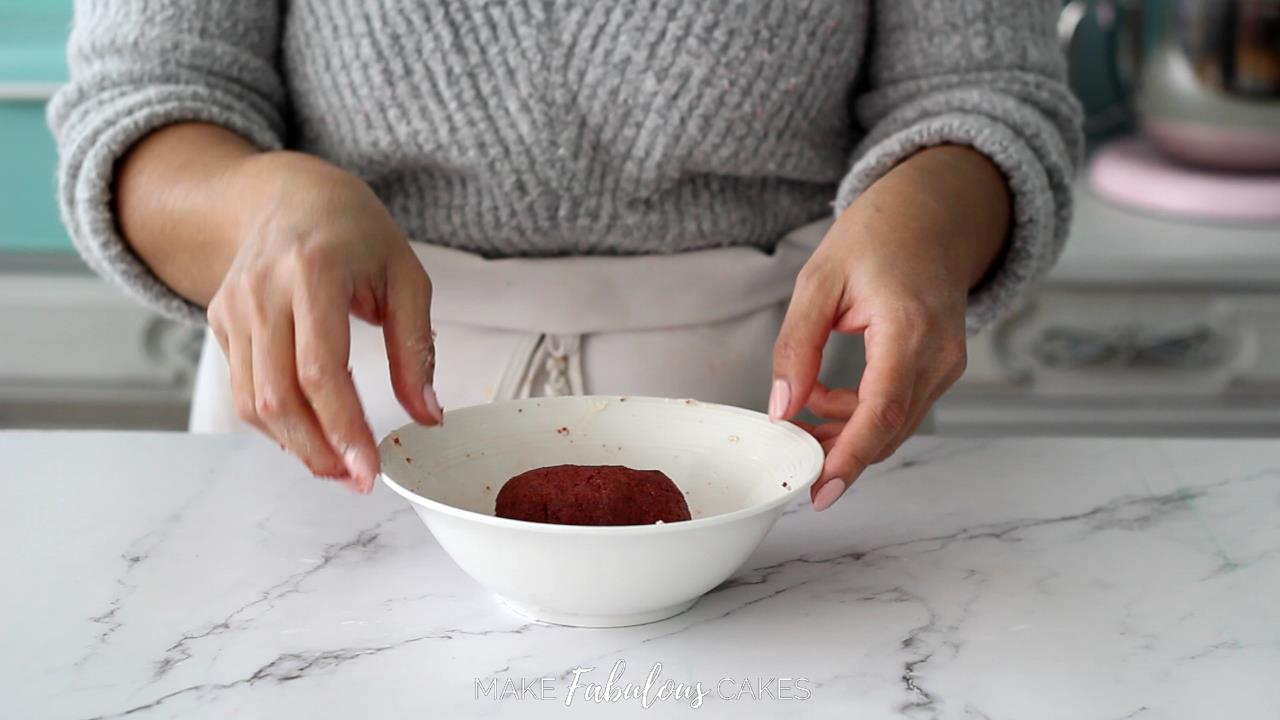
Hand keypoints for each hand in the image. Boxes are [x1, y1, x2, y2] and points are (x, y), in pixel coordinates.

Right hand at [206, 152, 442, 492]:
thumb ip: (416, 347)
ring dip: (295, 447)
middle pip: (277, 396)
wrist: (286, 193)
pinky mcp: (219, 322)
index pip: (320, 371)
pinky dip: (277, 423)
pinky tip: (312, 434)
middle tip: (358, 480)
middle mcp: (262, 291)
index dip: (343, 428)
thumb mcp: (405, 275)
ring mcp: (232, 308)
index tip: (370, 468)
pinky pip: (243, 389)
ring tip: (340, 467)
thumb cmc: (353, 230)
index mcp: (313, 272)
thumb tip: (427, 415)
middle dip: (318, 451)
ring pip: (251, 402)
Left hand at [769, 145, 1010, 510]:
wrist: (931, 215)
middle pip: (889, 429)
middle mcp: (940, 354)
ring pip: (895, 426)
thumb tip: (780, 408)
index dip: (851, 456)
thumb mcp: (819, 280)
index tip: (822, 490)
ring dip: (845, 434)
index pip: (883, 410)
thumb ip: (796, 346)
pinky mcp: (942, 370)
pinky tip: (824, 396)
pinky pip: (901, 409)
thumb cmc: (876, 236)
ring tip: (799, 415)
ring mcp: (948, 365)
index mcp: (909, 327)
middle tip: (789, 456)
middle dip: (838, 453)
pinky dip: (861, 415)